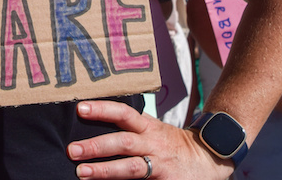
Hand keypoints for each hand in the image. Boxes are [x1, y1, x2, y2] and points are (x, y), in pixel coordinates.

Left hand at [68, 100, 232, 178]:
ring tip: (82, 172)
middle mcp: (152, 143)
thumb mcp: (153, 128)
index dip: (102, 110)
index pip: (123, 113)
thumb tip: (93, 124)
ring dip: (104, 170)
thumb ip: (130, 127)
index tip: (80, 108)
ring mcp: (159, 164)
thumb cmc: (171, 144)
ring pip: (130, 168)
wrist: (209, 158)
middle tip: (72, 150)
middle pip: (122, 142)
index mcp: (147, 127)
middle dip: (96, 145)